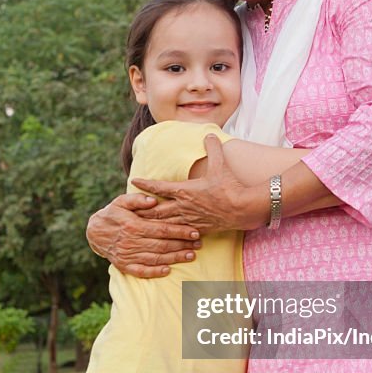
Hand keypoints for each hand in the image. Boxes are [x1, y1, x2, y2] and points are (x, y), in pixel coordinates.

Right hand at [86, 193, 201, 277]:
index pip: (161, 229)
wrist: (94, 232)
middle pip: (162, 245)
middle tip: (199, 244)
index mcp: (133, 225)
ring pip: (155, 258)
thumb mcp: (121, 201)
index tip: (194, 232)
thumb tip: (153, 200)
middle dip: (182, 245)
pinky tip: (168, 270)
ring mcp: (128, 255)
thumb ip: (137, 199)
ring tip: (191, 256)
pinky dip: (154, 272)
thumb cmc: (113, 214)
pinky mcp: (124, 265)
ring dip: (175, 258)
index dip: (179, 231)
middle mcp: (131, 242)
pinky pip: (141, 271)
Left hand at [131, 135, 265, 232]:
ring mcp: (190, 220)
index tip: (133, 181)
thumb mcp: (221, 165)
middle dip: (141, 210)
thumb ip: (213, 148)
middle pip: (155, 210)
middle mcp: (183, 207)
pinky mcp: (198, 229)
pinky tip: (165, 237)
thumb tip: (209, 135)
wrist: (243, 209)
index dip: (145, 184)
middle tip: (127, 211)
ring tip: (139, 226)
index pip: (159, 187)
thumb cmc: (230, 186)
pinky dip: (170, 235)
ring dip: (151, 224)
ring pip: (164, 224)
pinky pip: (179, 234)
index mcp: (184, 191)